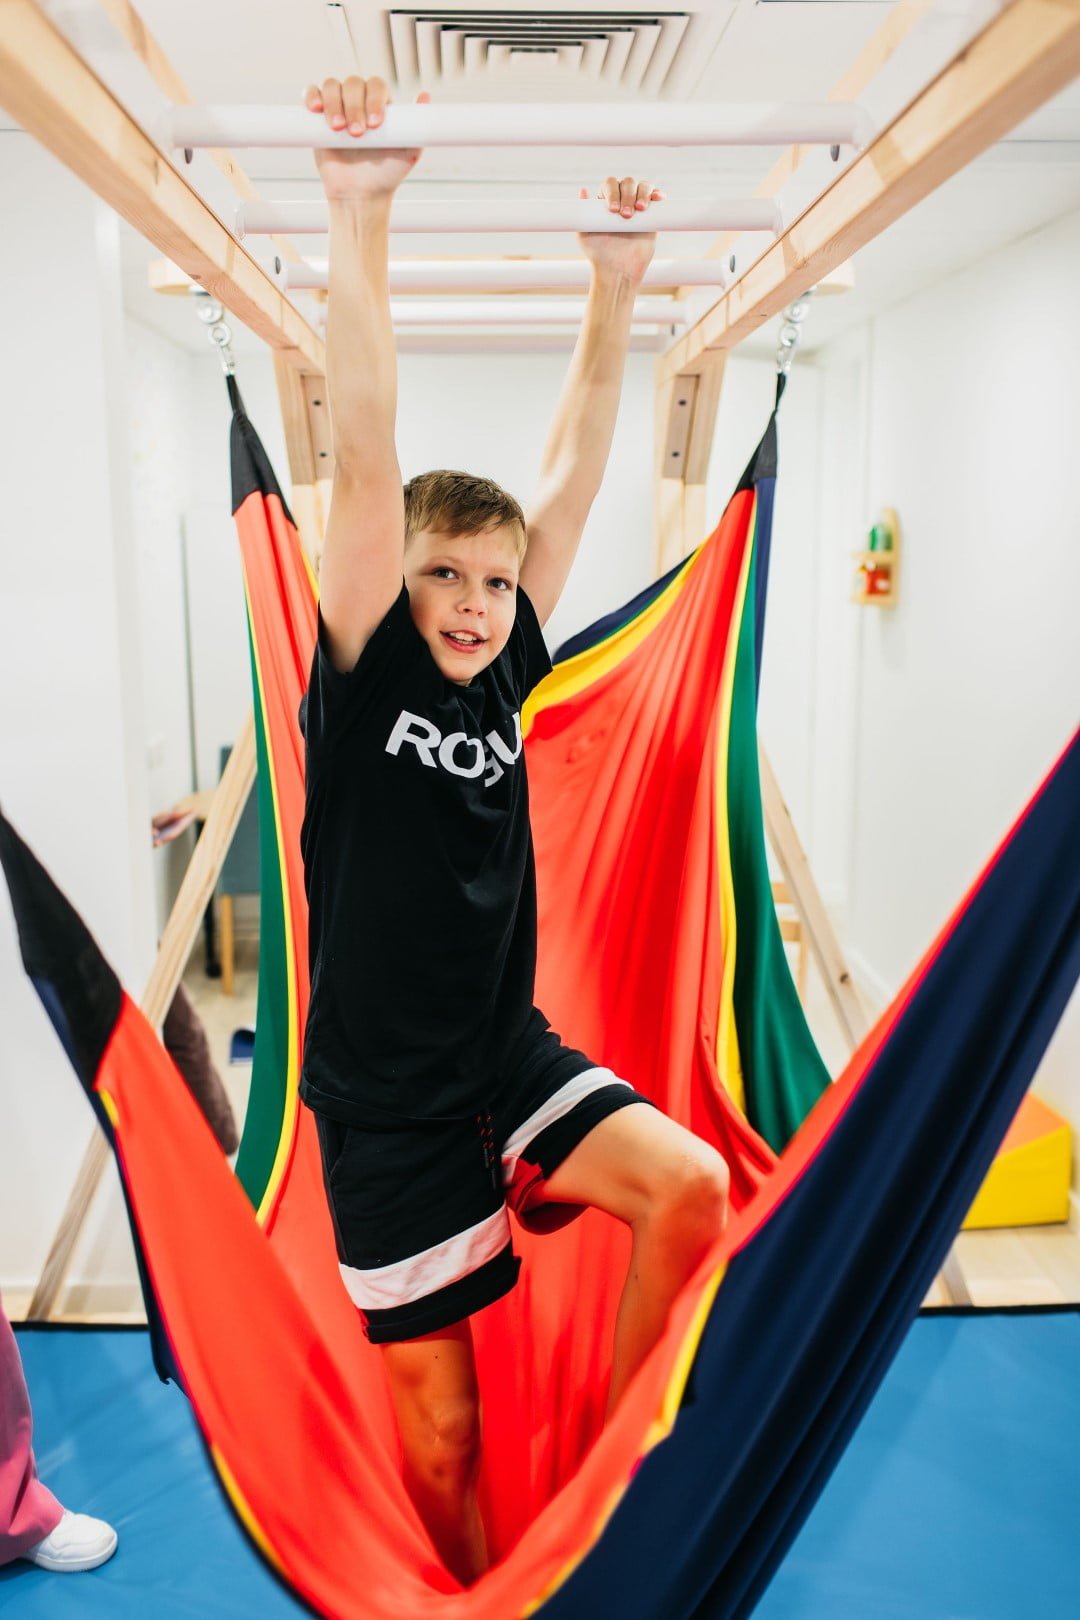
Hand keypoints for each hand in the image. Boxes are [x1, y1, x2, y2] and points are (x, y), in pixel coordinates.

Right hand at [305, 77, 428, 200]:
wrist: (360, 195)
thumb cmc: (386, 175)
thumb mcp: (409, 154)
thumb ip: (417, 128)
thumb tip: (425, 96)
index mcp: (380, 105)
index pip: (376, 86)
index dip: (374, 100)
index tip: (375, 125)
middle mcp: (359, 101)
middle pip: (353, 83)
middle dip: (354, 106)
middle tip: (357, 134)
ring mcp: (337, 106)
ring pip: (332, 85)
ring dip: (334, 103)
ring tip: (338, 129)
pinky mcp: (318, 117)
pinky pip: (311, 94)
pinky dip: (311, 96)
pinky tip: (316, 109)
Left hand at [578, 176, 661, 283]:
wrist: (618, 271)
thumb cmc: (599, 254)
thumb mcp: (585, 234)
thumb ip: (583, 213)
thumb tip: (583, 190)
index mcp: (606, 201)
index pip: (610, 184)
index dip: (612, 192)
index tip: (612, 210)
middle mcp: (622, 200)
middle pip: (628, 183)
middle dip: (627, 195)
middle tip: (626, 216)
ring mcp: (638, 206)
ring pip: (643, 186)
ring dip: (643, 193)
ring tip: (640, 209)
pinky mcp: (652, 216)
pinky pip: (656, 198)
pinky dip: (658, 194)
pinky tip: (658, 198)